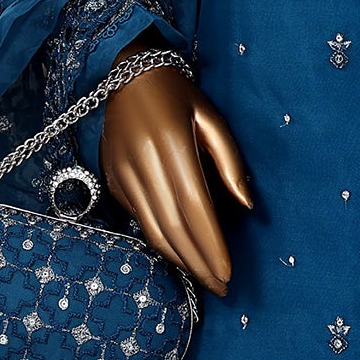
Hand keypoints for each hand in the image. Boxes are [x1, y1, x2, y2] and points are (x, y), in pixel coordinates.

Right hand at [98, 36, 253, 297]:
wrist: (125, 72)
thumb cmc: (178, 94)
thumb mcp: (211, 116)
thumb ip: (230, 161)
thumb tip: (247, 206)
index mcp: (173, 144)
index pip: (195, 208)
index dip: (211, 245)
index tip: (229, 272)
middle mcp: (143, 162)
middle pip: (173, 227)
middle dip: (198, 263)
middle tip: (221, 287)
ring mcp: (122, 173)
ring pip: (152, 230)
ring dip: (179, 260)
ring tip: (203, 277)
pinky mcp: (111, 179)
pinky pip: (139, 219)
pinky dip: (161, 241)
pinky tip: (180, 252)